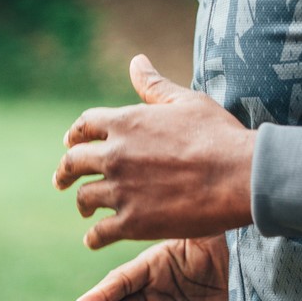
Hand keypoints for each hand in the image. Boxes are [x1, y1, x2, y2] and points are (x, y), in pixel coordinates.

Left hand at [55, 55, 255, 248]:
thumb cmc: (218, 135)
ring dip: (82, 204)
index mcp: (125, 122)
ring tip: (85, 210)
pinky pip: (99, 232)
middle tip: (62, 180)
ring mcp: (121, 190)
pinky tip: (95, 238)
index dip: (75, 135)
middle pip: (73, 163)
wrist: (239, 176)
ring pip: (85, 198)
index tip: (71, 143)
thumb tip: (136, 62)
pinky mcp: (132, 223)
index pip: (84, 126)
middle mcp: (115, 155)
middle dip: (64, 171)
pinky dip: (94, 236)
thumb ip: (155, 85)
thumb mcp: (186, 101)